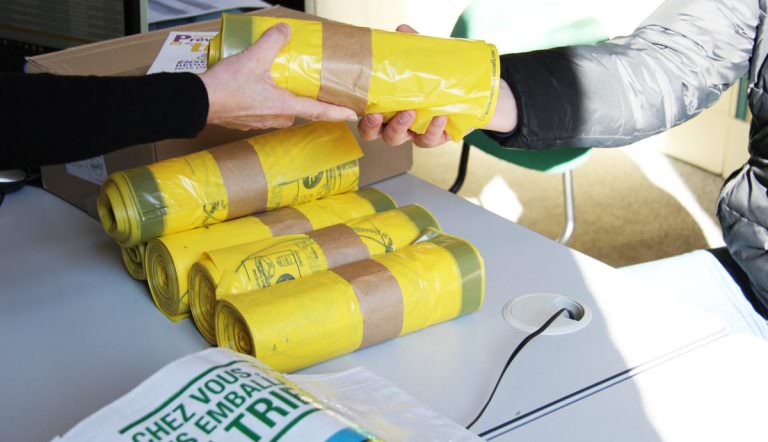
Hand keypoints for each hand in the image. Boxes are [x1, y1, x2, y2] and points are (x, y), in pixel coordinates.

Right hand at [199, 23, 356, 129]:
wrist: (197, 103)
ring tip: (283, 84)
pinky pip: (264, 112)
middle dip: (307, 102)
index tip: (352, 115)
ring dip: (285, 101)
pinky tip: (259, 88)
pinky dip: (267, 101)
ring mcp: (260, 122)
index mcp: (282, 106)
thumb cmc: (225, 87)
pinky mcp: (246, 121)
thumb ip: (272, 42)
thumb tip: (285, 30)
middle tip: (313, 91)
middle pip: (299, 111)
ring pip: (281, 112)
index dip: (337, 112)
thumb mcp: (253, 58)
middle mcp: (275, 118)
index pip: (318, 111)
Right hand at [358, 24, 517, 146]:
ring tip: (410, 112)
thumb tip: (401, 30)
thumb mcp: (424, 62)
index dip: (365, 121)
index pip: (368, 121)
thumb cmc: (438, 78)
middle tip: (379, 115)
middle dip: (375, 128)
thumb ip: (411, 47)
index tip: (368, 110)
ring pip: (399, 140)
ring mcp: (415, 133)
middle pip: (379, 135)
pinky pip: (429, 139)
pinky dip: (434, 129)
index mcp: (388, 109)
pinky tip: (439, 116)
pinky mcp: (435, 138)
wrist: (469, 93)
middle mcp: (398, 125)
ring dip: (401, 127)